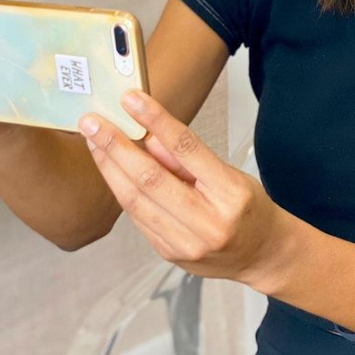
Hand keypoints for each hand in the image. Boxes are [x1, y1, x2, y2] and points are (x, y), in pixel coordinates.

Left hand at [77, 91, 286, 286]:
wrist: (262, 255)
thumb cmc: (248, 208)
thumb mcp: (232, 174)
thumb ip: (189, 159)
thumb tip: (149, 135)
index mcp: (230, 194)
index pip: (187, 149)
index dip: (156, 121)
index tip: (130, 99)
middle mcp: (207, 222)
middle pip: (151, 179)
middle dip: (115, 146)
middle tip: (92, 122)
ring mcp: (185, 244)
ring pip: (135, 201)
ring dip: (109, 167)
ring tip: (93, 140)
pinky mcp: (168, 254)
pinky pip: (137, 217)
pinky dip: (121, 189)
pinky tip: (110, 169)